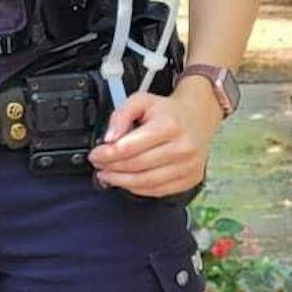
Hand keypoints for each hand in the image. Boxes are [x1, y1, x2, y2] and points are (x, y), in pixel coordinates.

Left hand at [88, 80, 221, 197]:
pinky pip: (157, 191)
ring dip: (120, 181)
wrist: (196, 119)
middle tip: (98, 165)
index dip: (107, 154)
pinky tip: (126, 181)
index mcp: (169, 126)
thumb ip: (121, 115)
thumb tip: (109, 138)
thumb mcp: (141, 101)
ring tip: (108, 175)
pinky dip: (137, 188)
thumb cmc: (167, 112)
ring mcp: (188, 166)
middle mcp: (182, 147)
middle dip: (111, 167)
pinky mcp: (190, 179)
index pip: (130, 147)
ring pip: (145, 182)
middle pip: (136, 166)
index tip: (95, 154)